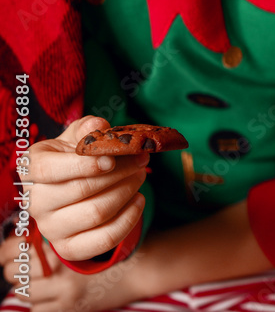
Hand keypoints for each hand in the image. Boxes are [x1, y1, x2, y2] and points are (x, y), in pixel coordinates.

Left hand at [1, 234, 144, 311]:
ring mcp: (65, 295)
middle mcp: (61, 274)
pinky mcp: (70, 309)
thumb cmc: (114, 246)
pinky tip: (48, 293)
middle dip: (15, 266)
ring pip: (24, 293)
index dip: (10, 247)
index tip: (14, 244)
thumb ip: (59, 233)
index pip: (16, 250)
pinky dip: (38, 302)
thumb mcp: (87, 232)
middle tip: (22, 261)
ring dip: (26, 285)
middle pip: (15, 273)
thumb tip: (24, 232)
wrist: (139, 269)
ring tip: (36, 277)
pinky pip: (38, 310)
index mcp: (64, 250)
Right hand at [22, 116, 147, 260]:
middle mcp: (37, 201)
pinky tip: (139, 200)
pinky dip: (129, 219)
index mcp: (34, 169)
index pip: (47, 170)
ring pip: (97, 212)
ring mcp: (51, 228)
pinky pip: (105, 239)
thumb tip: (98, 126)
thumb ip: (88, 129)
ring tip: (140, 175)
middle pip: (81, 189)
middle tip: (141, 160)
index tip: (111, 159)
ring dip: (127, 191)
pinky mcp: (69, 248)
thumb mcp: (79, 137)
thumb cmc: (77, 157)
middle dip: (120, 172)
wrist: (75, 188)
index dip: (82, 164)